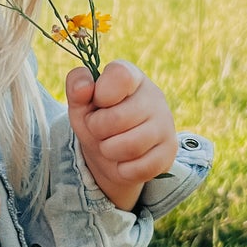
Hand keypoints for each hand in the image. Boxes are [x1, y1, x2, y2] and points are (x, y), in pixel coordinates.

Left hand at [65, 59, 177, 210]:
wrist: (114, 156)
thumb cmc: (98, 121)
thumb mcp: (81, 103)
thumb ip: (77, 85)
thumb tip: (83, 88)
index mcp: (131, 77)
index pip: (120, 75)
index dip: (102, 93)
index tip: (98, 101)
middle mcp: (153, 97)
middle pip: (117, 119)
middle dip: (97, 129)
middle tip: (99, 129)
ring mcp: (165, 124)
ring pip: (130, 146)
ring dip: (109, 151)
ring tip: (110, 145)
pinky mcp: (169, 151)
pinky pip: (140, 168)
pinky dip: (124, 170)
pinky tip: (124, 161)